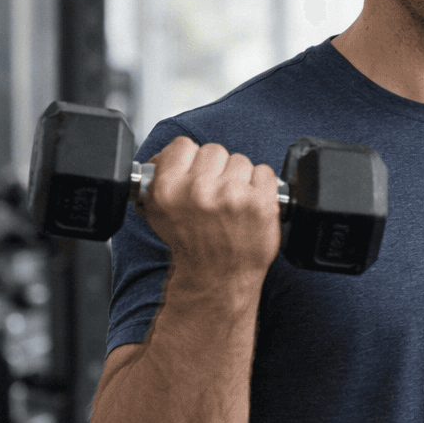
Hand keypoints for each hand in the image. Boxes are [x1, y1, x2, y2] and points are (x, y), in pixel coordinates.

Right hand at [135, 136, 281, 278]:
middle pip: (214, 151)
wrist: (217, 276)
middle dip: (216, 170)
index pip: (182, 145)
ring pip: (240, 160)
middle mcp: (199, 190)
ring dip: (239, 179)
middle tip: (216, 195)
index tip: (196, 174)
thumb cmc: (192, 245)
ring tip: (232, 204)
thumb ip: (160, 178)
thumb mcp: (159, 213)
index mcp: (169, 188)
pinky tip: (249, 205)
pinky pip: (264, 172)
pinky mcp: (261, 203)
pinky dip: (261, 186)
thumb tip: (166, 155)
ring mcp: (232, 195)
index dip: (191, 159)